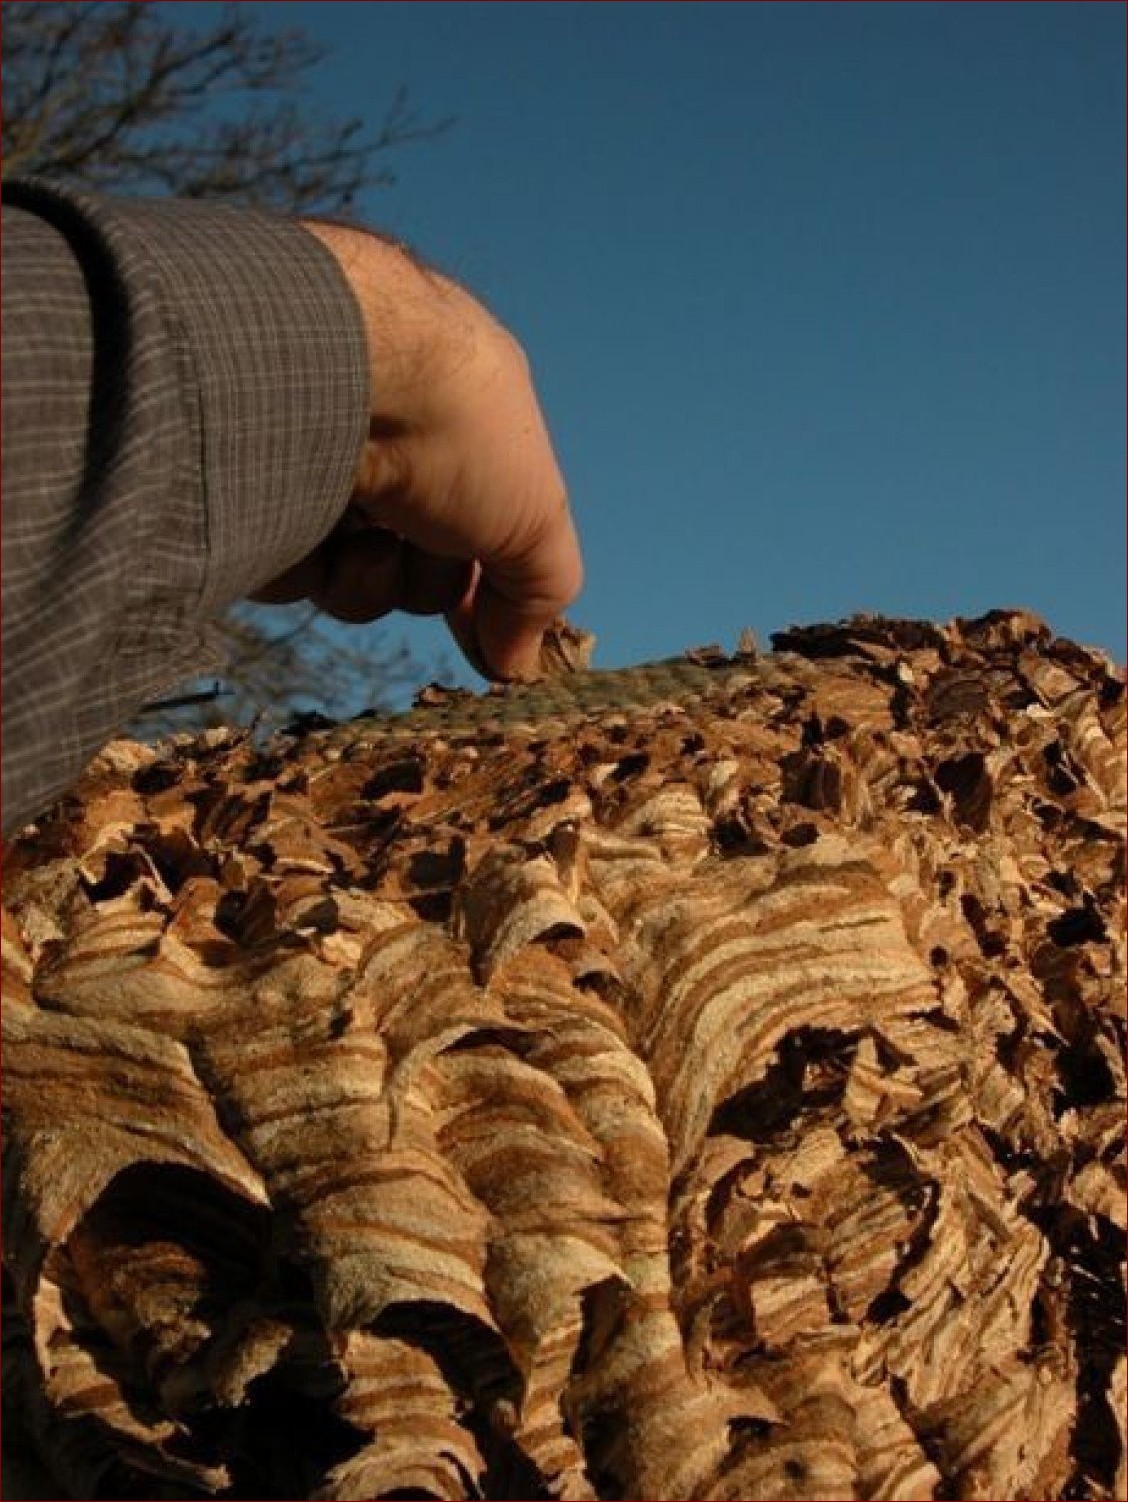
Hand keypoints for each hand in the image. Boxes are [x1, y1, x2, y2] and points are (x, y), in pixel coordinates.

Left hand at [252, 221, 582, 679]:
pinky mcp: (251, 498)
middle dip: (425, 577)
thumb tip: (514, 666)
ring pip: (348, 583)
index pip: (472, 532)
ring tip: (368, 531)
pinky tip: (311, 524)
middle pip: (412, 570)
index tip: (482, 631)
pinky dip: (305, 566)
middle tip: (426, 541)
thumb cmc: (458, 431)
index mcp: (457, 430)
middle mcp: (383, 444)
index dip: (477, 584)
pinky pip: (284, 575)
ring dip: (369, 579)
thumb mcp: (535, 518)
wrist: (339, 368)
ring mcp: (314, 468)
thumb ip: (540, 595)